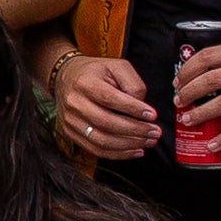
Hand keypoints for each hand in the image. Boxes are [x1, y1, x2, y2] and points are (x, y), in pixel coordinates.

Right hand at [45, 51, 159, 161]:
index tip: (153, 115)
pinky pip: (96, 150)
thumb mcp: (117, 66)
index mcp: (85, 83)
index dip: (133, 109)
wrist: (66, 77)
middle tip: (155, 132)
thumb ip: (133, 84)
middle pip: (106, 123)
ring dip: (129, 145)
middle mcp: (74, 103)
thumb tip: (143, 109)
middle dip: (135, 130)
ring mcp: (70, 120)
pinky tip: (135, 150)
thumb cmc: (96, 72)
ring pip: (102, 140)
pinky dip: (118, 154)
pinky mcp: (71, 133)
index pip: (110, 99)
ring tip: (148, 142)